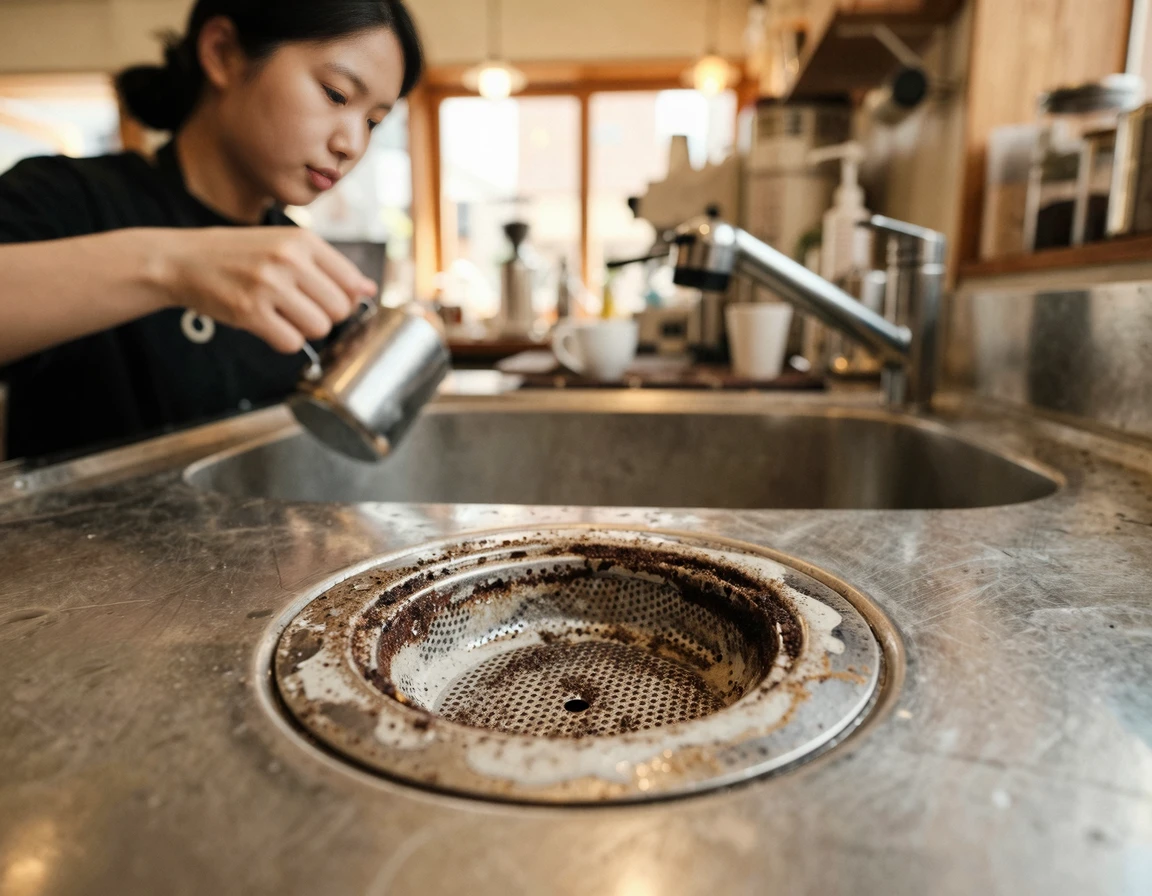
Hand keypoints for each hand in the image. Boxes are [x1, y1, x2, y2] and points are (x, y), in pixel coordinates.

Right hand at [160, 228, 377, 352]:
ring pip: (319, 328)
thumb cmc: (240, 254)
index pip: (352, 283)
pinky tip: (267, 324)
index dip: (345, 299)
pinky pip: (291, 343)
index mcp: (302, 239)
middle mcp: (288, 259)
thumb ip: (329, 266)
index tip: (326, 300)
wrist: (182, 260)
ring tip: (282, 315)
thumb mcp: (285, 245)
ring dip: (304, 330)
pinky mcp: (248, 311)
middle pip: (340, 310)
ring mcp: (268, 285)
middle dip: (325, 317)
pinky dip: (283, 341)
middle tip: (300, 309)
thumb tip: (369, 290)